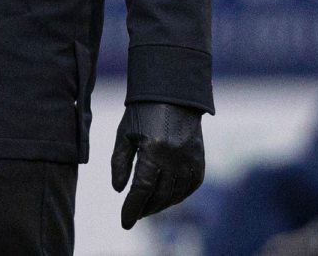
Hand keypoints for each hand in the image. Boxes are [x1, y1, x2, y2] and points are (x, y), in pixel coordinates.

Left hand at [111, 101, 204, 229]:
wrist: (171, 94)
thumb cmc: (142, 113)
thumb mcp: (124, 135)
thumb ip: (119, 163)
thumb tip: (119, 190)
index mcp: (152, 150)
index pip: (141, 189)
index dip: (132, 208)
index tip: (125, 222)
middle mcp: (173, 157)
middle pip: (159, 195)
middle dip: (145, 208)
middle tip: (135, 214)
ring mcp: (189, 158)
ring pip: (176, 194)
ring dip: (161, 205)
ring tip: (148, 207)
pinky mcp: (199, 158)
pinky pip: (191, 185)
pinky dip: (179, 195)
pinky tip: (168, 197)